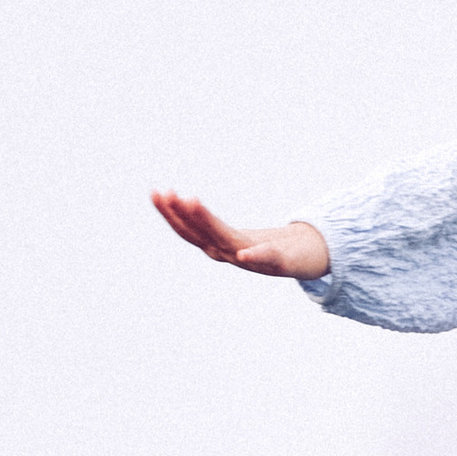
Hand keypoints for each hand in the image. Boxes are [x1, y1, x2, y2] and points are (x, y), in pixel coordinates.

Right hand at [151, 189, 330, 280]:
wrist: (300, 259)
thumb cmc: (265, 245)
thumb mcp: (233, 234)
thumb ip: (210, 224)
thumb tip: (186, 203)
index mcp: (218, 245)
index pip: (188, 229)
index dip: (170, 213)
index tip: (155, 192)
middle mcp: (228, 253)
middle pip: (198, 234)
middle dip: (179, 215)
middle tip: (164, 193)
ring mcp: (250, 259)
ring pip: (224, 240)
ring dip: (206, 221)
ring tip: (190, 200)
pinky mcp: (278, 263)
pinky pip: (265, 259)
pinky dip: (254, 256)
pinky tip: (244, 254)